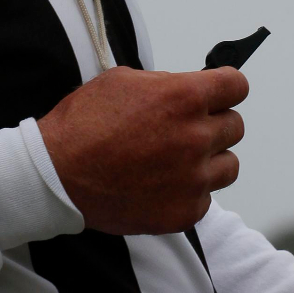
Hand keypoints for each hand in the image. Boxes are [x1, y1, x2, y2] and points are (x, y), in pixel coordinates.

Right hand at [37, 65, 247, 234]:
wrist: (56, 174)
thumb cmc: (82, 125)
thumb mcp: (121, 81)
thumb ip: (165, 84)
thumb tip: (188, 88)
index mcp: (184, 98)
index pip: (236, 85)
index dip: (226, 86)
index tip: (219, 92)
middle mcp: (195, 137)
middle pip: (235, 126)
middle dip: (212, 122)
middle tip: (183, 128)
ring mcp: (193, 179)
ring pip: (228, 165)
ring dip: (208, 160)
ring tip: (175, 159)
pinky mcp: (185, 212)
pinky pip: (206, 198)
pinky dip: (189, 191)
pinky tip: (161, 184)